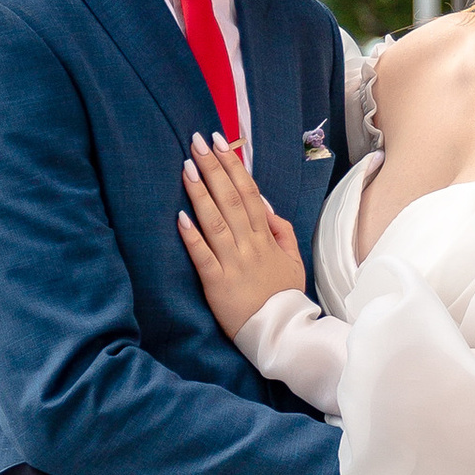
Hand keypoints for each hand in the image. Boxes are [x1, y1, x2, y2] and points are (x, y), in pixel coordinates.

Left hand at [177, 133, 305, 339]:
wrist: (280, 332)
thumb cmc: (283, 295)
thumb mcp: (293, 259)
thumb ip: (282, 231)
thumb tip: (266, 205)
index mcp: (266, 237)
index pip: (248, 193)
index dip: (233, 166)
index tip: (220, 143)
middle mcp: (250, 245)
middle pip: (230, 199)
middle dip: (213, 168)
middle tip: (197, 142)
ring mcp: (233, 263)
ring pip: (215, 221)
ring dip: (200, 193)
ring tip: (187, 168)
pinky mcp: (217, 283)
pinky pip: (202, 256)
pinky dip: (192, 236)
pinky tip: (180, 216)